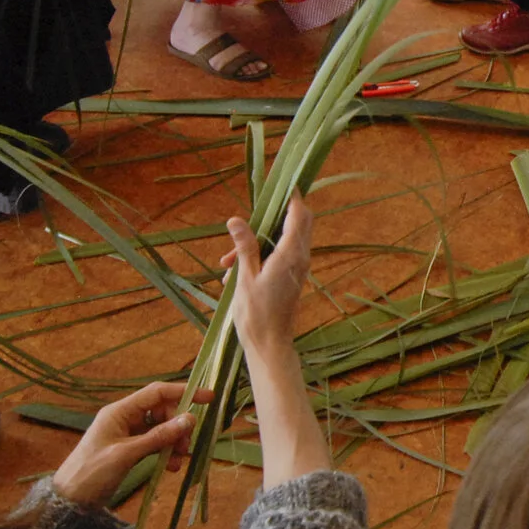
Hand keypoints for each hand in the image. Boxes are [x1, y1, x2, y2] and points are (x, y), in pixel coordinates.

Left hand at [51, 380, 200, 507]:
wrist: (70, 500)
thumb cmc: (92, 473)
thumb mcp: (126, 454)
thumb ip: (158, 436)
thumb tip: (189, 419)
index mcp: (120, 411)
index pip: (157, 393)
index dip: (183, 392)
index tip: (208, 397)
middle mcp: (125, 418)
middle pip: (162, 411)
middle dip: (179, 425)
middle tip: (187, 444)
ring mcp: (127, 433)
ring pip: (161, 428)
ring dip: (174, 441)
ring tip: (178, 460)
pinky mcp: (130, 449)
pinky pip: (155, 443)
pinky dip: (165, 452)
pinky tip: (170, 467)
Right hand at [224, 196, 314, 356]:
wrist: (270, 346)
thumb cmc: (256, 315)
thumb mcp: (244, 278)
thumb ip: (244, 247)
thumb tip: (236, 219)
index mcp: (291, 254)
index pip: (299, 214)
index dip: (292, 196)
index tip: (281, 182)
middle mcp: (301, 258)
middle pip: (299, 222)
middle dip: (274, 214)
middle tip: (252, 213)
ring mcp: (298, 269)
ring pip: (285, 240)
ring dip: (259, 241)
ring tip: (228, 261)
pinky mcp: (292, 278)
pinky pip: (280, 256)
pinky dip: (261, 256)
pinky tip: (235, 273)